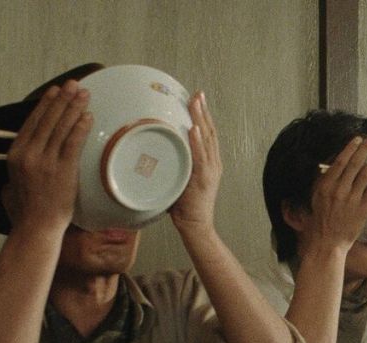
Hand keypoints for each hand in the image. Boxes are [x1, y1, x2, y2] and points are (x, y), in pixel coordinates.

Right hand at [3, 80, 91, 232]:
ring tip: (85, 94)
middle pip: (48, 119)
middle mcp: (29, 153)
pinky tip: (88, 116)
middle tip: (74, 85)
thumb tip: (24, 160)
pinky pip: (73, 143)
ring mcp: (46, 161)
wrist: (36, 226)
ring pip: (61, 128)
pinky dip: (80, 127)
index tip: (55, 91)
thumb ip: (18, 168)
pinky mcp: (63, 170)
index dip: (46, 104)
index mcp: (16, 154)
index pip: (32, 122)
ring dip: (74, 108)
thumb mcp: (13, 183)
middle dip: (63, 99)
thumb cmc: (27, 210)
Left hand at [170, 92, 222, 232]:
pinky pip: (200, 156)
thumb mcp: (178, 180)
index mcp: (210, 163)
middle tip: (197, 93)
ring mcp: (210, 170)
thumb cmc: (185, 206)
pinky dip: (197, 141)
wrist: (196, 226)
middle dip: (203, 111)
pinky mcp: (203, 179)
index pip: (208, 134)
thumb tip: (153, 154)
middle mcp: (213, 164)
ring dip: (200, 119)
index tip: (197, 99)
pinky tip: (194, 128)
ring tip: (195, 103)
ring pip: (207, 140)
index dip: (203, 116)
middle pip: (210, 132)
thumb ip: (172, 165)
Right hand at [302, 133, 366, 255]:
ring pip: (366, 174)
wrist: (326, 241)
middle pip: (355, 163)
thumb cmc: (321, 219)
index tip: (359, 138)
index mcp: (326, 184)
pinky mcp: (362, 209)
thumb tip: (333, 166)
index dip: (351, 148)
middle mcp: (338, 189)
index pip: (340, 161)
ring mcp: (351, 199)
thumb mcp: (317, 196)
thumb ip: (325, 180)